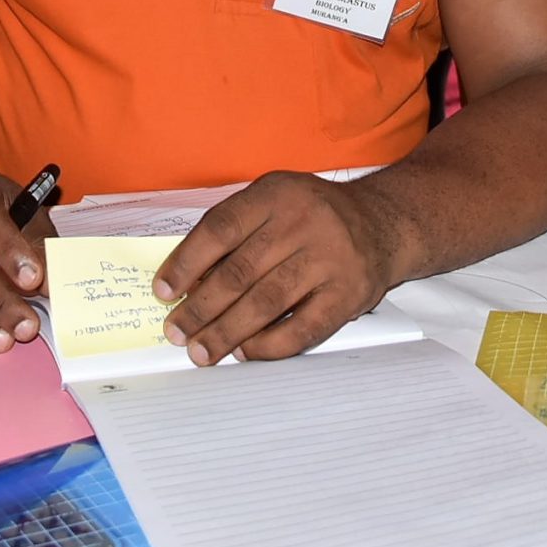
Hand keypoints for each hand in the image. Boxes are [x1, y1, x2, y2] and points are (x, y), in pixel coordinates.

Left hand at [155, 173, 400, 364]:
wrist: (383, 223)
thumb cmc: (312, 216)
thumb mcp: (274, 201)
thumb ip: (235, 231)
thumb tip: (186, 282)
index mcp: (277, 193)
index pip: (220, 229)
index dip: (186, 262)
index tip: (162, 291)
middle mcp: (304, 222)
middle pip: (240, 271)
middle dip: (200, 307)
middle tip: (176, 332)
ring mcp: (330, 258)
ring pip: (266, 302)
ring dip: (226, 332)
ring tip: (200, 351)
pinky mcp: (349, 294)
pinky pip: (302, 328)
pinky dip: (268, 345)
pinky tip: (245, 352)